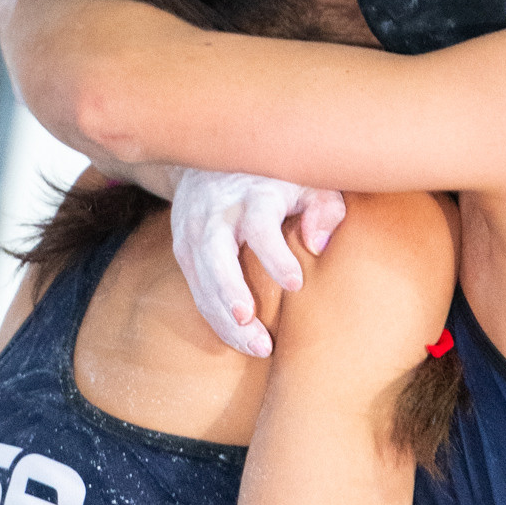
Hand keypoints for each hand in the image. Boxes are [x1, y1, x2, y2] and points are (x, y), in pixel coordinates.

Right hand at [170, 170, 347, 359]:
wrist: (208, 157)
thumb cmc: (273, 176)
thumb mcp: (305, 180)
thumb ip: (323, 208)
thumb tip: (319, 244)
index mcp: (252, 195)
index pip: (260, 226)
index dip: (276, 256)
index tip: (296, 283)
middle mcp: (217, 213)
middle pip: (217, 255)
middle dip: (231, 291)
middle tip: (250, 322)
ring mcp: (194, 232)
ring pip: (203, 280)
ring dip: (226, 318)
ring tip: (257, 347)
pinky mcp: (183, 249)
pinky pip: (197, 289)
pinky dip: (216, 316)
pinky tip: (239, 338)